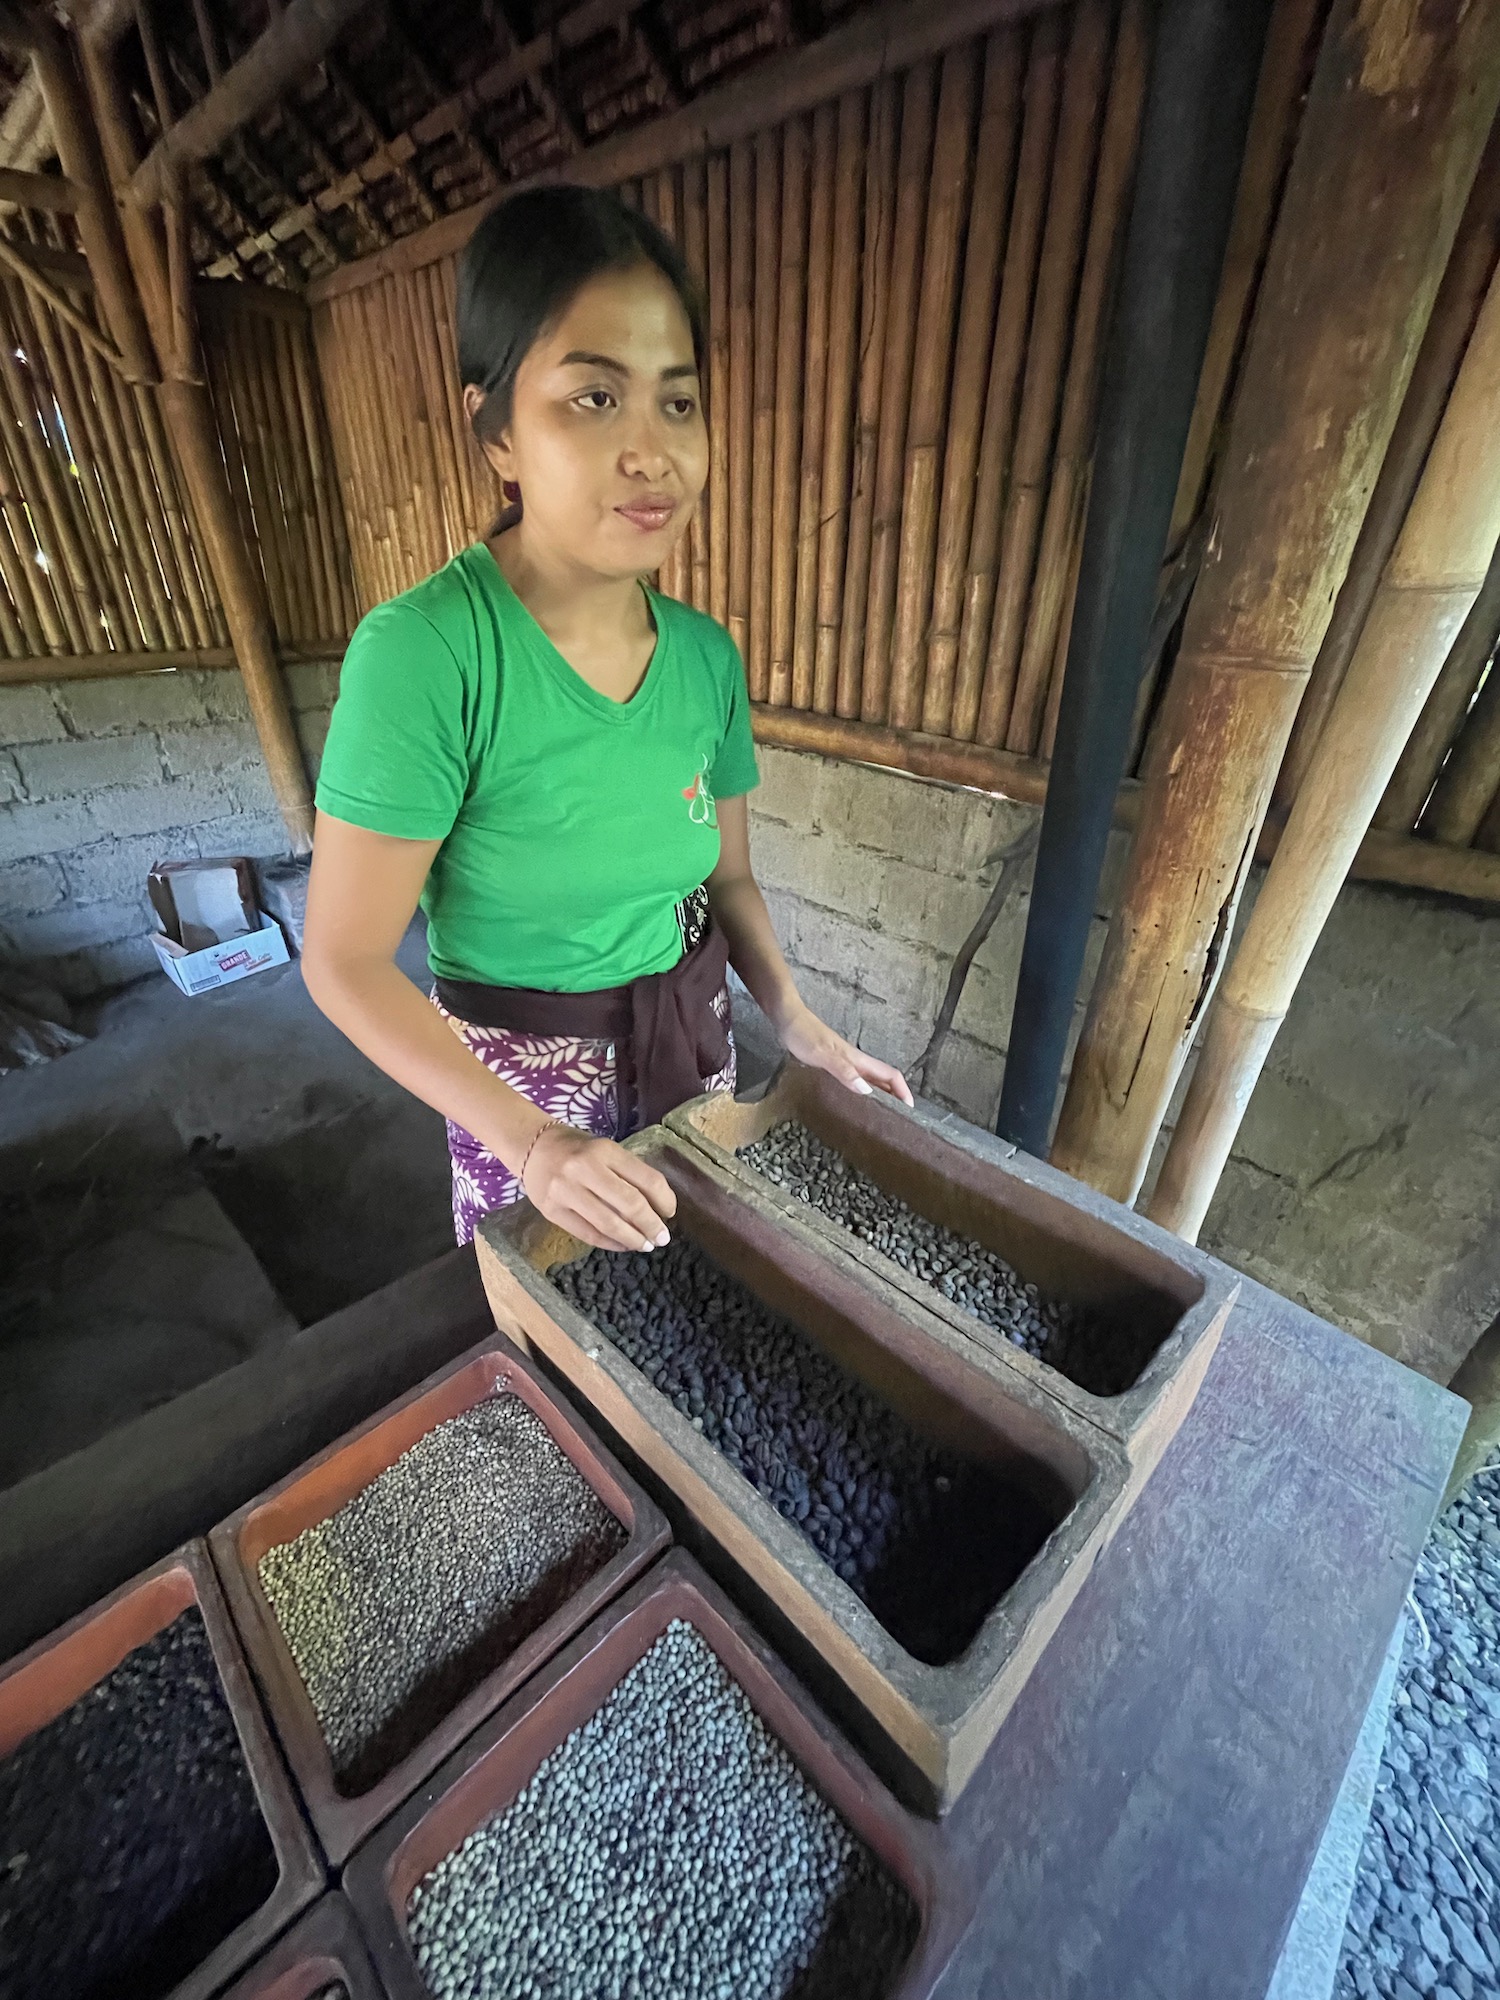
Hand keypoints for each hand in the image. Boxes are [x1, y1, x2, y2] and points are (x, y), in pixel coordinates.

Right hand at [521, 1123, 677, 1252]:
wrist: (532, 1147)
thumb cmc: (577, 1150)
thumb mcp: (605, 1150)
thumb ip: (628, 1173)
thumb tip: (657, 1207)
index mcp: (605, 1150)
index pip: (646, 1179)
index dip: (664, 1200)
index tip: (669, 1213)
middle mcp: (585, 1169)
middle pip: (630, 1204)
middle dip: (651, 1225)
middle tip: (662, 1238)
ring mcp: (566, 1191)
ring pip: (610, 1224)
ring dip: (633, 1239)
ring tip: (645, 1245)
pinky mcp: (552, 1211)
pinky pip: (588, 1234)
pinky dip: (611, 1244)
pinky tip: (623, 1245)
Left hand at [776, 1004, 913, 1106]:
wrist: (786, 1017)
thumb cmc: (803, 1034)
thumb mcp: (823, 1054)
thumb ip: (844, 1071)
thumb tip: (868, 1091)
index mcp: (857, 1059)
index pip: (890, 1074)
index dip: (903, 1090)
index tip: (910, 1109)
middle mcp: (855, 1061)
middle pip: (883, 1079)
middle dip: (895, 1097)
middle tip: (897, 1120)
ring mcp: (844, 1062)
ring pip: (870, 1080)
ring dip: (880, 1096)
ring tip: (880, 1116)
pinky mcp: (832, 1064)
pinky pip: (854, 1081)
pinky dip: (861, 1093)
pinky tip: (854, 1102)